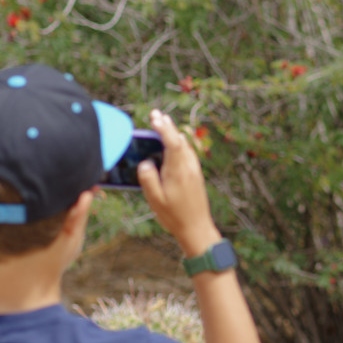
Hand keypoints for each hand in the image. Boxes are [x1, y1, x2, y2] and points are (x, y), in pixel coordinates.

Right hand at [137, 107, 218, 255]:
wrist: (197, 228)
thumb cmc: (175, 216)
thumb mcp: (155, 200)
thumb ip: (148, 179)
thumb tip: (145, 163)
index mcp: (178, 171)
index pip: (172, 143)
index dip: (163, 128)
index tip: (155, 118)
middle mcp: (189, 168)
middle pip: (180, 140)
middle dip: (167, 126)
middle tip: (156, 114)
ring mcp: (194, 171)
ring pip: (185, 146)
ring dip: (173, 133)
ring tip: (162, 123)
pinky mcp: (196, 175)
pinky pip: (188, 153)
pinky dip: (179, 143)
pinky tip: (174, 143)